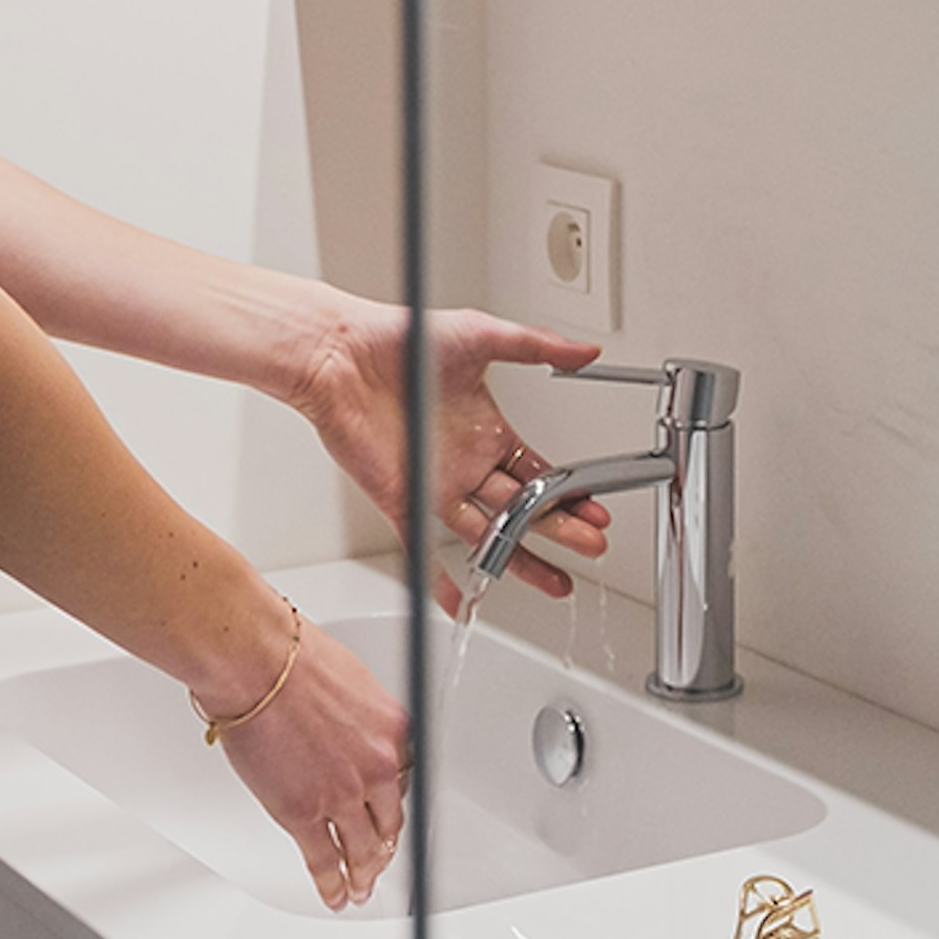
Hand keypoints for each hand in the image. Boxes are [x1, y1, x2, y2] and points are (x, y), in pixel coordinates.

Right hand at [216, 611, 409, 909]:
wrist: (257, 663)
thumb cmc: (295, 659)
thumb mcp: (354, 684)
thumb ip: (362, 721)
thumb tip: (353, 737)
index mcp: (393, 732)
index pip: (405, 781)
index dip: (393, 803)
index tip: (389, 816)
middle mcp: (376, 767)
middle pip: (389, 823)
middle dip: (383, 847)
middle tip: (379, 861)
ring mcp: (341, 795)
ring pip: (362, 851)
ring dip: (362, 875)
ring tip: (359, 889)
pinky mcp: (304, 814)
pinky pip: (324, 862)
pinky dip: (332, 885)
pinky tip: (335, 895)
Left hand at [291, 302, 613, 614]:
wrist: (342, 353)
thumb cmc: (403, 337)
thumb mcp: (481, 335)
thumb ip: (535, 347)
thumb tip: (586, 352)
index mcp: (487, 430)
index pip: (538, 473)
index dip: (569, 494)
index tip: (596, 511)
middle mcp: (465, 463)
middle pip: (523, 509)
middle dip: (561, 530)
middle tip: (592, 547)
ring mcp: (436, 485)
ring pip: (489, 535)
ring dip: (523, 559)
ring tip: (557, 581)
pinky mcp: (402, 499)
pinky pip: (425, 548)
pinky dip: (444, 579)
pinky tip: (462, 603)